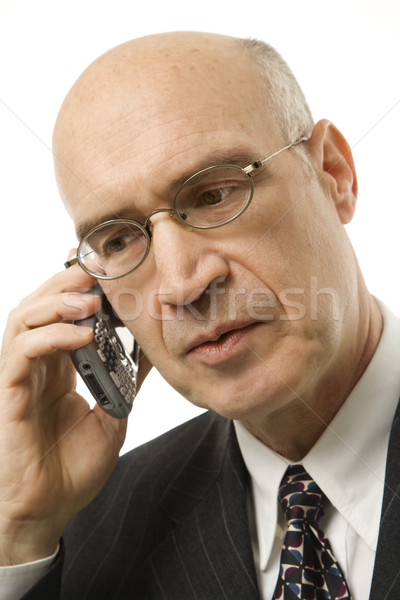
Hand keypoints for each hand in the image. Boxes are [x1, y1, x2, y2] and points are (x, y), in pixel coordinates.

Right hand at [0, 265, 146, 564]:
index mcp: (59, 366)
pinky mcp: (9, 393)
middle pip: (39, 304)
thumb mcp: (114, 414)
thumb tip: (153, 350)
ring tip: (91, 302)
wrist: (49, 510)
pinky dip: (50, 336)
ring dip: (57, 303)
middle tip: (98, 272)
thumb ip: (126, 380)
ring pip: (24, 319)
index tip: (107, 270)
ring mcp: (20, 376)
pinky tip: (80, 336)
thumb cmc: (73, 466)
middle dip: (67, 283)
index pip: (62, 312)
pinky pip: (22, 352)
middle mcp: (37, 364)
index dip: (79, 288)